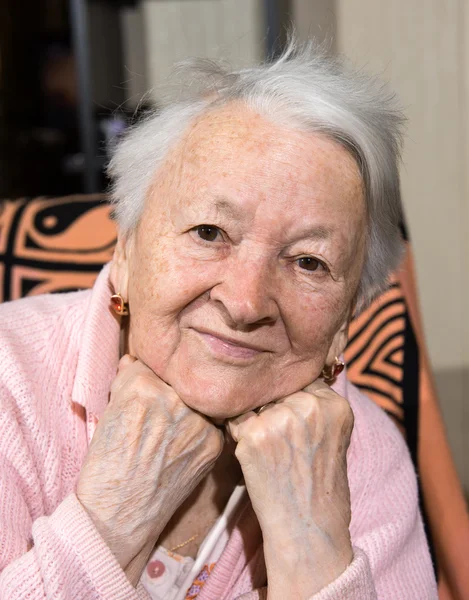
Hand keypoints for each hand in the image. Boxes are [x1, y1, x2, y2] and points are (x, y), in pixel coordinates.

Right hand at [77, 355, 223, 574]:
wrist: (120, 515)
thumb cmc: (106, 465)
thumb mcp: (108, 414)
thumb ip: (126, 381)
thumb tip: (135, 360)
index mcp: (142, 387)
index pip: (151, 364)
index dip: (147, 378)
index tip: (144, 393)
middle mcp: (174, 401)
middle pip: (178, 379)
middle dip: (170, 390)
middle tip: (160, 414)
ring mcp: (197, 423)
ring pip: (197, 399)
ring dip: (188, 407)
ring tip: (170, 431)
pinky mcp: (213, 443)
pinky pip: (210, 422)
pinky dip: (199, 430)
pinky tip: (181, 446)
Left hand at [227, 380, 353, 598]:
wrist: (308, 531)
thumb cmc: (318, 486)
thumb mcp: (331, 436)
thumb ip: (314, 405)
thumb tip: (280, 379)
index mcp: (335, 405)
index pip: (300, 380)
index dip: (290, 401)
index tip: (291, 424)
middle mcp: (310, 406)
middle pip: (276, 390)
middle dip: (271, 408)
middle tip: (279, 443)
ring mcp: (281, 419)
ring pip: (255, 403)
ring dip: (254, 420)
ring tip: (270, 452)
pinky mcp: (254, 435)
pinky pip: (236, 420)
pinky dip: (238, 435)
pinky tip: (255, 457)